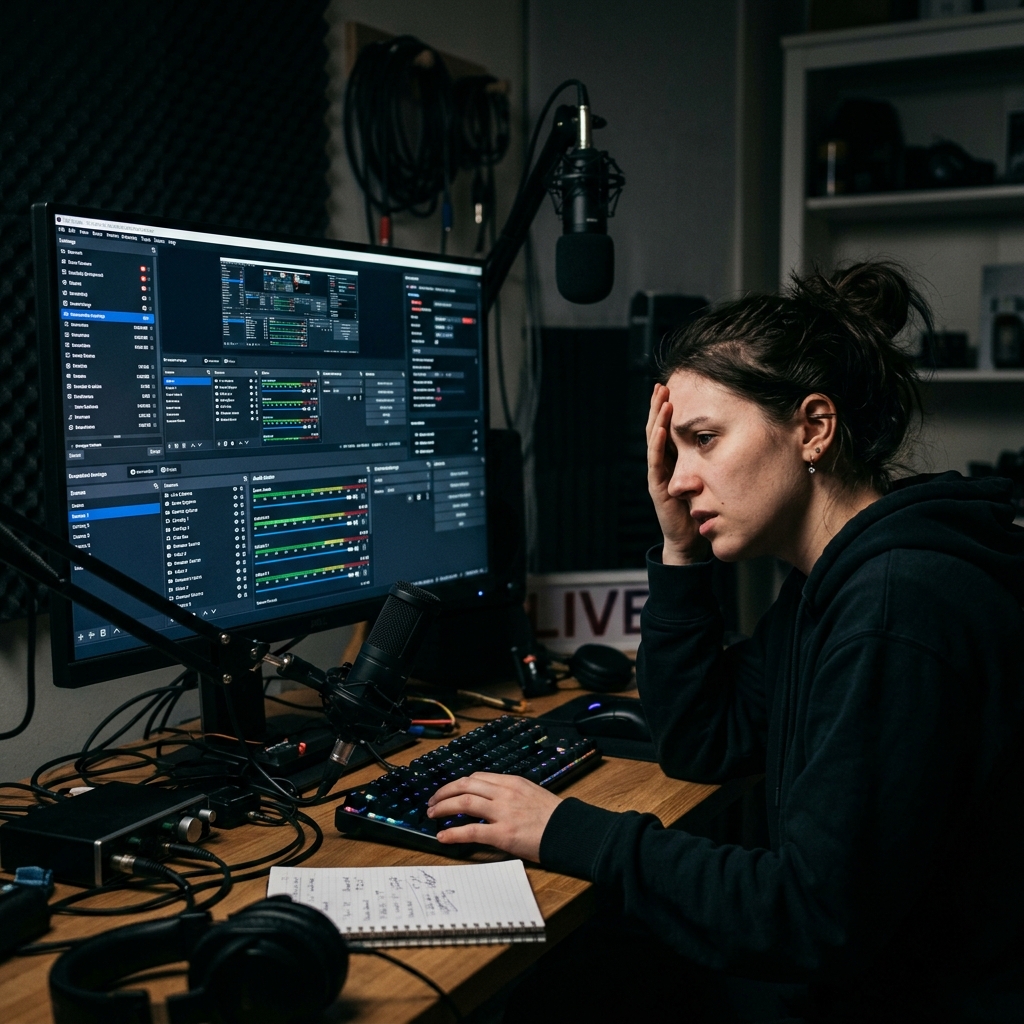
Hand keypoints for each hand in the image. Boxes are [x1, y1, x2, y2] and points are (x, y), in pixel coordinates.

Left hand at [426, 773, 561, 861]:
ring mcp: (503, 813)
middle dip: (444, 792)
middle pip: (465, 785)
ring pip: (464, 802)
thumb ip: (512, 793)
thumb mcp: (532, 794)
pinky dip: (453, 832)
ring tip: (432, 814)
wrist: (570, 831)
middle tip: (433, 801)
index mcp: (512, 782)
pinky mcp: (503, 834)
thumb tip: (493, 799)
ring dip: (443, 807)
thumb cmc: (554, 816)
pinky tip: (443, 836)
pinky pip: (471, 831)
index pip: (477, 777)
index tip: (450, 791)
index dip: (458, 784)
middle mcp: (505, 793)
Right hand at [646, 383, 706, 563]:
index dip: (668, 410)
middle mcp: (663, 464)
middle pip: (657, 429)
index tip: (672, 387)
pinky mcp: (658, 487)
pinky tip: (662, 428)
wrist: (691, 541)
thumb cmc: (701, 511)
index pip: (668, 429)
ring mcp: (658, 474)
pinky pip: (656, 461)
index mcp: (674, 460)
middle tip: (661, 385)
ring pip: (654, 441)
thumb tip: (737, 441)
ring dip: (657, 419)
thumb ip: (714, 462)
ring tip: (662, 399)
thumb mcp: (710, 479)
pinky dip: (658, 443)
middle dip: (659, 407)